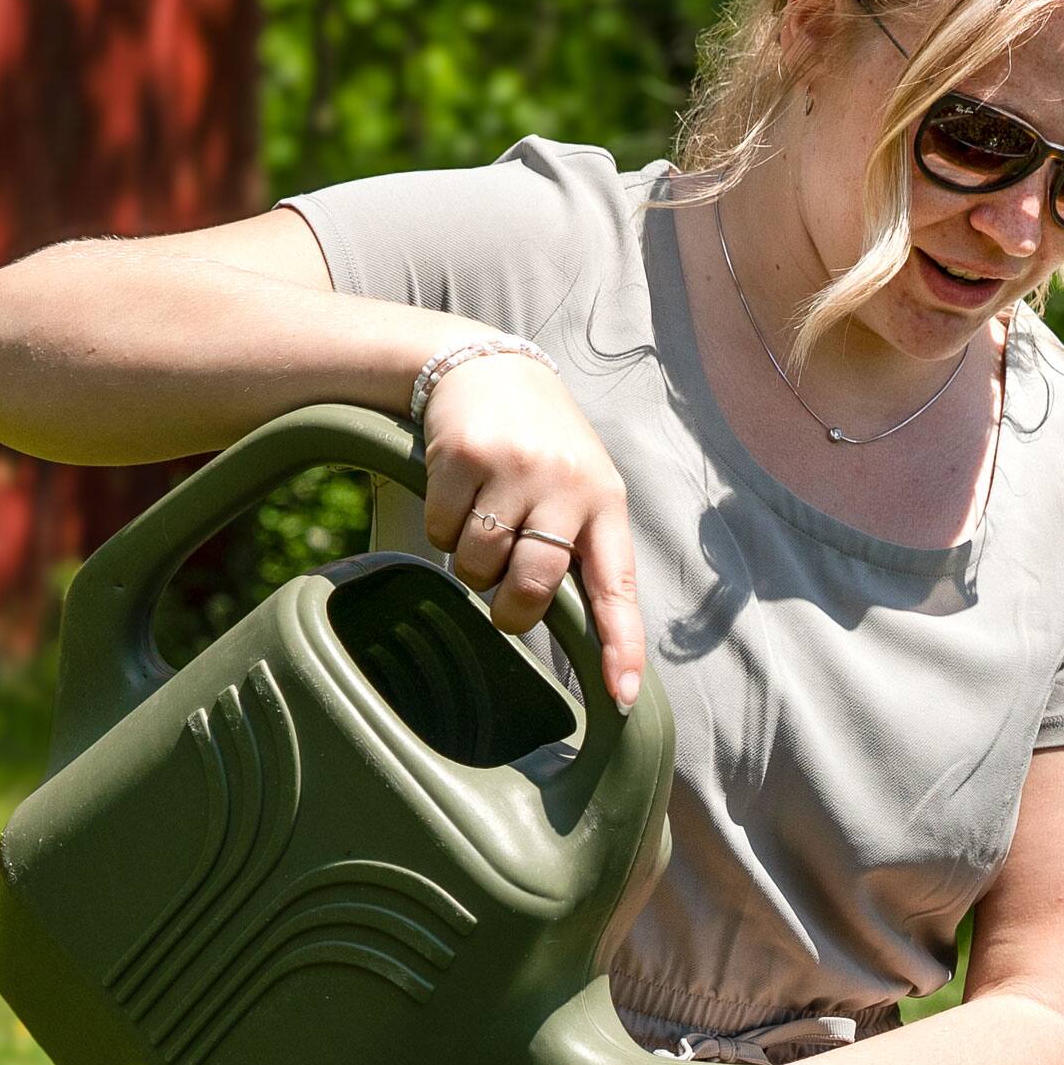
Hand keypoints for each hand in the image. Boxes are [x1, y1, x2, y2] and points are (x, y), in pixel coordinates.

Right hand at [417, 349, 646, 707]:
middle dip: (511, 611)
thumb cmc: (542, 447)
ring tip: (482, 529)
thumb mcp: (581, 486)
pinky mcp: (462, 454)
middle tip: (504, 604)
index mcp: (605, 503)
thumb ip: (583, 546)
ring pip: (478, 565)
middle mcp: (566, 484)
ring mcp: (513, 466)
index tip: (623, 698)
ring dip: (470, 566)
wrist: (488, 366)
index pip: (618, 588)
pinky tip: (456, 497)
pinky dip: (440, 529)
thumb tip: (585, 633)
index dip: (621, 646)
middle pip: (532, 586)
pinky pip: (440, 531)